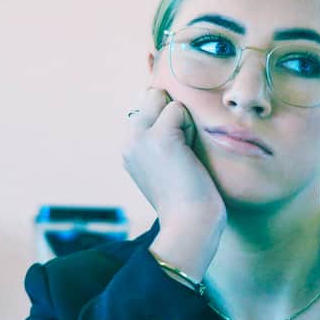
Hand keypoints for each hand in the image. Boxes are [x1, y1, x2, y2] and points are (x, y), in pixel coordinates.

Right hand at [122, 87, 225, 278]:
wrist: (189, 224)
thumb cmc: (188, 198)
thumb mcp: (166, 164)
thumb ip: (161, 138)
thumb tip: (172, 107)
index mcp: (129, 147)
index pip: (144, 105)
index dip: (167, 117)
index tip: (176, 151)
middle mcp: (128, 140)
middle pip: (150, 95)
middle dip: (173, 113)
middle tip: (182, 149)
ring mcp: (139, 137)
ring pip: (162, 98)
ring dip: (183, 120)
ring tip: (185, 152)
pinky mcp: (158, 137)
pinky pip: (178, 109)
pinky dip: (190, 127)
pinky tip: (188, 154)